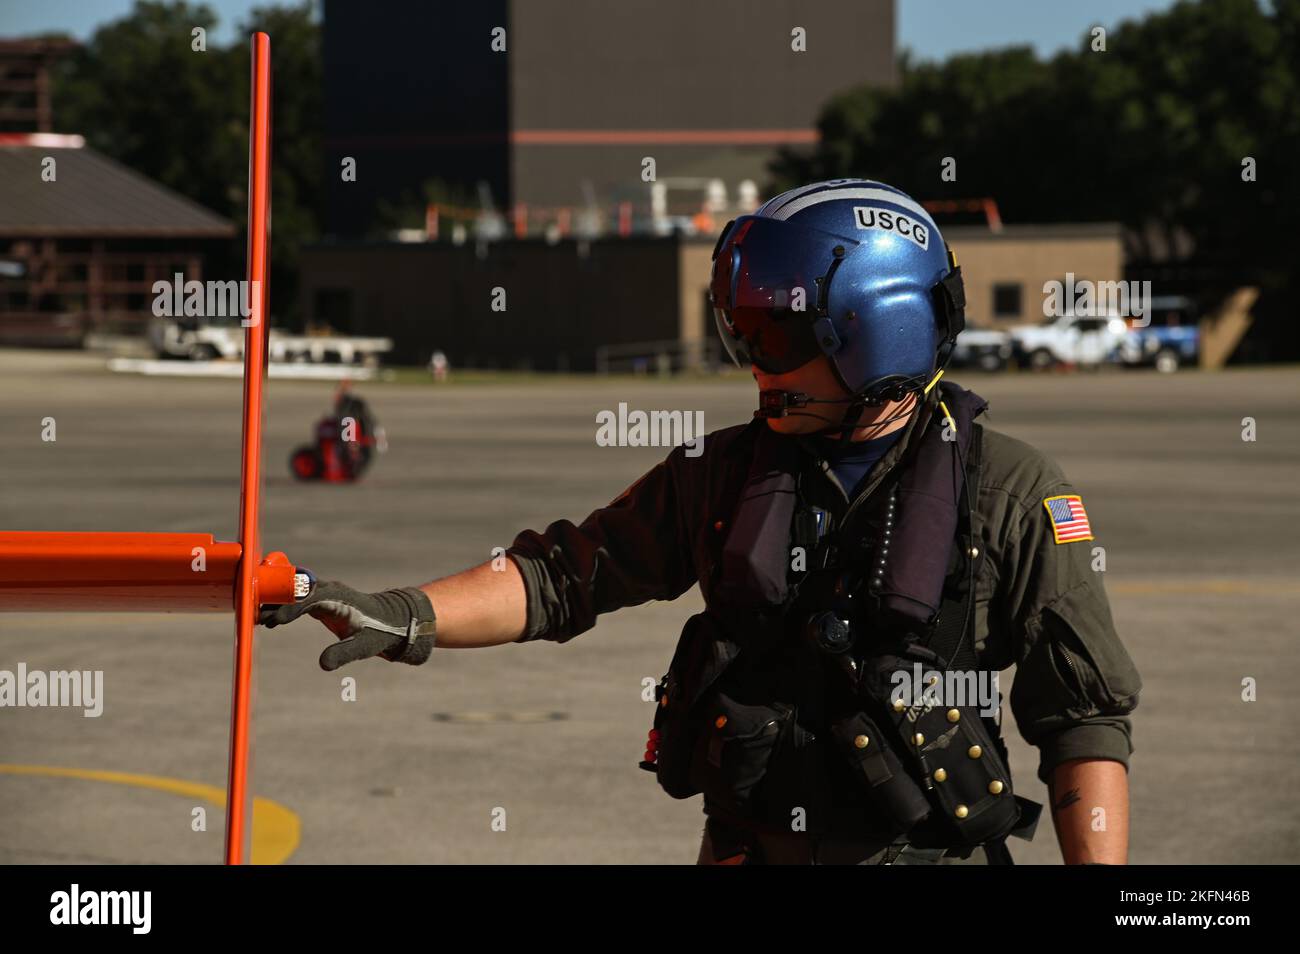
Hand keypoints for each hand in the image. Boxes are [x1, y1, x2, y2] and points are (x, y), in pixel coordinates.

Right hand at [259, 581, 436, 670]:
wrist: (391, 621)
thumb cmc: (379, 633)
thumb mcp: (364, 646)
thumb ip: (344, 654)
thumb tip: (322, 665)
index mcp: (339, 597)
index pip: (309, 598)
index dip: (290, 608)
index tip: (273, 621)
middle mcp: (328, 590)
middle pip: (295, 590)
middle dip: (274, 599)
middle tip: (251, 613)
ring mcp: (322, 593)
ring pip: (292, 593)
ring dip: (273, 602)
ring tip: (252, 618)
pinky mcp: (319, 600)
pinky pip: (295, 600)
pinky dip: (280, 607)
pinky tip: (266, 620)